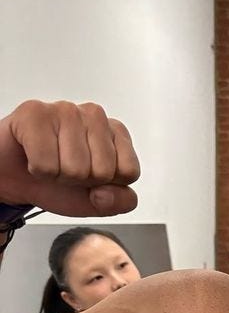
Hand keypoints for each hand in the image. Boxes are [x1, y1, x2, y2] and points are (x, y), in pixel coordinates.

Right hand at [0, 99, 139, 216]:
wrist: (15, 179)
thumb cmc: (57, 183)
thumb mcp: (97, 201)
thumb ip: (120, 201)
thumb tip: (108, 193)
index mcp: (116, 133)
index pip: (129, 171)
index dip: (106, 185)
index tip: (89, 178)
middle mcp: (95, 116)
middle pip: (103, 171)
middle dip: (81, 181)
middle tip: (65, 170)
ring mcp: (66, 110)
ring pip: (75, 168)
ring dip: (58, 175)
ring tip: (50, 162)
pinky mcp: (35, 113)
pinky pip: (46, 163)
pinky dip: (38, 170)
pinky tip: (33, 155)